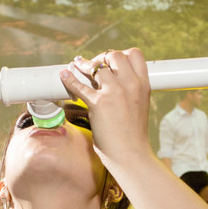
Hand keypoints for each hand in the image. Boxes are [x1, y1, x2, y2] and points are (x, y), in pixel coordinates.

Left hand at [59, 48, 152, 169]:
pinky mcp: (99, 103)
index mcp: (143, 84)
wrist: (131, 154)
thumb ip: (130, 90)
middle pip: (114, 54)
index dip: (121, 54)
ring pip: (97, 66)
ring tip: (78, 67)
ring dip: (85, 65)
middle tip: (94, 65)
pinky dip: (69, 79)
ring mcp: (115, 92)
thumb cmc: (133, 134)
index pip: (134, 54)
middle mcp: (131, 84)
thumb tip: (112, 80)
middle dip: (102, 57)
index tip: (111, 62)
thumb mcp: (139, 105)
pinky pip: (80, 85)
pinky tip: (64, 75)